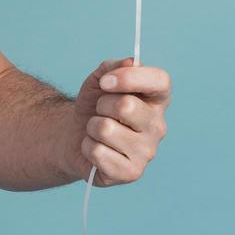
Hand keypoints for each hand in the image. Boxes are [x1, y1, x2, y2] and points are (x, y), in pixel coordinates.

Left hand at [71, 56, 170, 186]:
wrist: (73, 135)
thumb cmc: (93, 106)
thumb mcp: (99, 80)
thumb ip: (113, 66)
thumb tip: (131, 61)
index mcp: (156, 100)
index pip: (160, 81)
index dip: (130, 77)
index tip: (105, 82)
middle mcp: (158, 126)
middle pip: (126, 106)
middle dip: (102, 105)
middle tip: (100, 111)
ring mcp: (147, 152)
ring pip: (106, 129)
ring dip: (91, 127)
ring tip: (97, 131)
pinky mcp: (131, 173)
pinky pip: (98, 152)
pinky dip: (87, 147)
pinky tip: (95, 149)